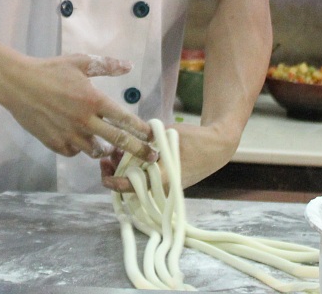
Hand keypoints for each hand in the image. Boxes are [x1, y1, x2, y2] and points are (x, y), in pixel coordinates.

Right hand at [0, 54, 157, 164]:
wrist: (17, 84)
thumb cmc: (50, 70)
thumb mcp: (79, 62)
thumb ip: (106, 65)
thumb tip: (129, 66)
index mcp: (93, 100)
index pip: (125, 119)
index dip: (142, 130)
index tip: (153, 137)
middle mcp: (84, 120)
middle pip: (118, 141)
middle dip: (138, 151)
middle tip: (151, 158)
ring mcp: (69, 134)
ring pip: (96, 151)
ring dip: (105, 149)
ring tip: (108, 146)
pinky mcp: (55, 143)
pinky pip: (74, 153)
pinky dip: (80, 149)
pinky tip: (79, 140)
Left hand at [101, 121, 238, 192]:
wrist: (217, 148)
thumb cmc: (194, 140)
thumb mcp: (168, 134)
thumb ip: (146, 137)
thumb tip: (124, 137)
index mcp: (163, 178)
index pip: (133, 187)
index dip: (116, 182)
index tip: (104, 176)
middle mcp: (163, 188)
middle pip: (131, 187)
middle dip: (116, 173)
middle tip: (106, 157)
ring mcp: (165, 186)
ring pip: (137, 183)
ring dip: (125, 170)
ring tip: (115, 153)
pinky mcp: (167, 182)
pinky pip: (145, 180)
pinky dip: (135, 169)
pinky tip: (129, 155)